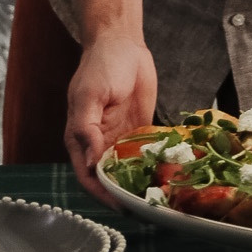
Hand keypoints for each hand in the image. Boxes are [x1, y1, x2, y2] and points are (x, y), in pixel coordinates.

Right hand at [65, 33, 156, 203]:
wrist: (122, 43)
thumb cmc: (100, 66)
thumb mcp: (89, 95)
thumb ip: (86, 128)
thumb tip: (87, 163)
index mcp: (80, 137)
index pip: (87, 177)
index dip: (102, 195)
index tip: (122, 207)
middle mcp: (99, 143)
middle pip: (109, 179)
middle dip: (125, 195)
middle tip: (148, 208)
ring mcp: (119, 138)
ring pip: (128, 171)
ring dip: (141, 184)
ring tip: (162, 199)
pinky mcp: (138, 131)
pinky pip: (145, 154)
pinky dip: (154, 166)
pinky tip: (171, 176)